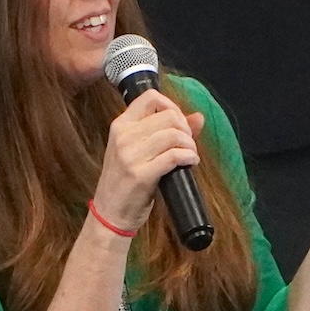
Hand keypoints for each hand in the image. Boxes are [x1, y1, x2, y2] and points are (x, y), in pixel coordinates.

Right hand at [92, 89, 205, 232]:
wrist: (110, 213)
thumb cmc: (125, 181)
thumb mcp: (138, 151)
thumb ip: (165, 131)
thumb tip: (199, 117)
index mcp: (121, 125)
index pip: (150, 97)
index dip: (172, 106)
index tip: (179, 123)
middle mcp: (124, 136)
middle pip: (168, 116)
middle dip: (186, 128)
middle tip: (187, 144)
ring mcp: (131, 155)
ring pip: (173, 135)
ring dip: (189, 144)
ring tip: (190, 155)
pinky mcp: (141, 174)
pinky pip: (173, 156)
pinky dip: (188, 157)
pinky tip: (190, 163)